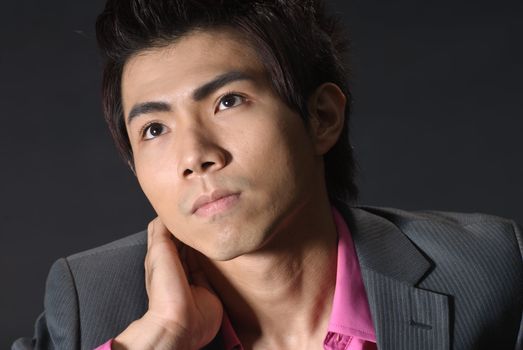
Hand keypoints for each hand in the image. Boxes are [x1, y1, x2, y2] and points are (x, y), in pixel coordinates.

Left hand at [113, 218, 222, 349]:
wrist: (180, 323)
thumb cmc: (165, 290)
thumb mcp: (159, 251)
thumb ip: (162, 230)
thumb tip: (166, 212)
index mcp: (161, 259)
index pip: (168, 233)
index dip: (177, 221)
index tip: (188, 206)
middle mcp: (177, 267)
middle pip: (186, 243)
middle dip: (193, 231)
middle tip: (205, 214)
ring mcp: (193, 278)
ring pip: (200, 254)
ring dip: (205, 243)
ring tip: (214, 227)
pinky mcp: (208, 287)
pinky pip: (213, 268)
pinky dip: (216, 258)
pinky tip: (220, 247)